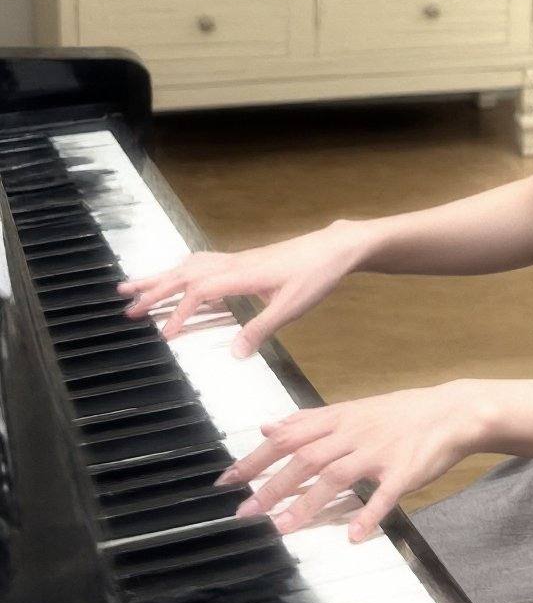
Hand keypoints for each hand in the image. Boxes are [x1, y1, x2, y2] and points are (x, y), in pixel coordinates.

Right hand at [117, 221, 368, 355]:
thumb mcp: (292, 306)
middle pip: (185, 274)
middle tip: (126, 307)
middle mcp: (234, 264)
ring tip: (133, 286)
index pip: (199, 292)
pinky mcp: (244, 260)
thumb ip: (261, 329)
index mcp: (241, 275)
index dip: (179, 313)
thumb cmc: (316, 275)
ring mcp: (237, 259)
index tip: (164, 335)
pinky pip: (203, 263)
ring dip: (162, 276)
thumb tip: (234, 355)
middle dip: (154, 290)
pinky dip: (182, 271)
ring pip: (190, 265)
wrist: (336, 248)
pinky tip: (176, 278)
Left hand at [220, 380, 489, 542]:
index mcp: (340, 419)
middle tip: (245, 513)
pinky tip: (354, 535)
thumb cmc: (400, 414)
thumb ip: (309, 421)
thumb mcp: (352, 410)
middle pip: (307, 458)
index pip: (289, 436)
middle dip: (273, 485)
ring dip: (309, 502)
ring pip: (338, 476)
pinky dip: (370, 514)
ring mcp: (380, 451)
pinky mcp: (405, 470)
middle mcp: (355, 433)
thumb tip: (267, 425)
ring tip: (283, 528)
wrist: (452, 412)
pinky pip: (385, 494)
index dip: (256, 457)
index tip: (226, 481)